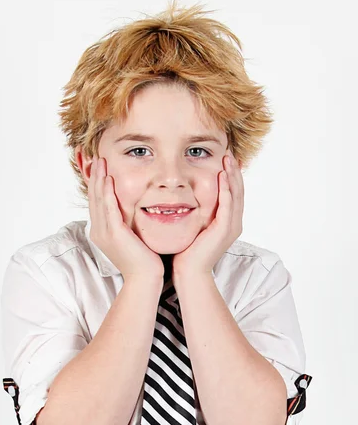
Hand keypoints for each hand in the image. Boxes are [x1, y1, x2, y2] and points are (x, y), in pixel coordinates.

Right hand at [88, 157, 163, 280]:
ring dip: (98, 179)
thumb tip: (134, 209)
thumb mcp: (133, 237)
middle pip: (93, 198)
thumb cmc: (144, 260)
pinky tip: (108, 179)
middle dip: (94, 176)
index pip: (96, 202)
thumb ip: (129, 223)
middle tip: (95, 157)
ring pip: (98, 200)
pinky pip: (108, 208)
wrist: (145, 278)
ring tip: (100, 161)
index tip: (98, 166)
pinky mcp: (114, 233)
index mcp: (101, 232)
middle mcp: (98, 231)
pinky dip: (106, 192)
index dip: (96, 183)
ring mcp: (104, 232)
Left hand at [172, 151, 243, 278]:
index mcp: (228, 222)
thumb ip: (197, 211)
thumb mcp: (194, 226)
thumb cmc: (187, 251)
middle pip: (239, 191)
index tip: (225, 159)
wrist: (189, 272)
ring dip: (232, 175)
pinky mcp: (224, 230)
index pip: (233, 193)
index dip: (231, 176)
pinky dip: (226, 190)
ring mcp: (231, 227)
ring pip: (236, 195)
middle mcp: (234, 223)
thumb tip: (186, 197)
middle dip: (234, 170)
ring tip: (228, 158)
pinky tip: (222, 176)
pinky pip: (228, 205)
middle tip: (229, 152)